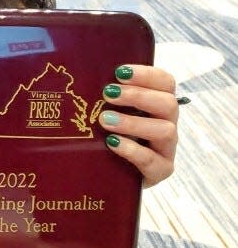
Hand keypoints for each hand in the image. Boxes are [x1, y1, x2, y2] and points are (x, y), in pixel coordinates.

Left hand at [98, 65, 177, 186]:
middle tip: (108, 93)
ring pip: (165, 130)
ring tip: (105, 120)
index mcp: (158, 105)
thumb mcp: (108, 113)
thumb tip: (79, 75)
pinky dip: (132, 149)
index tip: (119, 72)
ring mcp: (166, 149)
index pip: (165, 83)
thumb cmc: (108, 138)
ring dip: (133, 122)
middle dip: (138, 96)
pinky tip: (112, 143)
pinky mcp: (161, 171)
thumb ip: (105, 98)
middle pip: (168, 103)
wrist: (113, 176)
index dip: (146, 75)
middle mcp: (167, 123)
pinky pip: (152, 159)